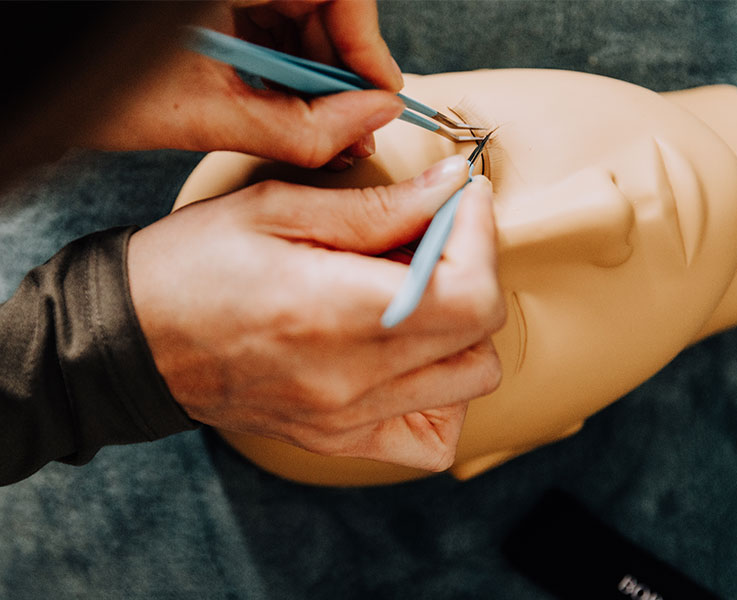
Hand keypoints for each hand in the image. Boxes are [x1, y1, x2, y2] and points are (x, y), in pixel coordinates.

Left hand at [84, 0, 404, 167]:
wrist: (36, 72)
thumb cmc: (90, 88)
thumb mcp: (201, 115)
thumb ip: (296, 127)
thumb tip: (370, 122)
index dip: (368, 43)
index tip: (379, 95)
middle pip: (322, 2)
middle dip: (340, 69)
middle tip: (349, 127)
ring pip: (297, 12)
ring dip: (314, 72)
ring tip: (318, 128)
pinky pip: (267, 16)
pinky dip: (282, 62)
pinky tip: (285, 104)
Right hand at [127, 156, 505, 470]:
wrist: (134, 343)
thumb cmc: (193, 265)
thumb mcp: (276, 211)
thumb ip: (378, 208)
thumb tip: (451, 187)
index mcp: (333, 313)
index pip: (469, 297)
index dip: (481, 239)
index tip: (463, 200)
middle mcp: (350, 381)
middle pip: (479, 339)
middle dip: (474, 272)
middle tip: (434, 239)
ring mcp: (347, 421)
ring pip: (468, 386)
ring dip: (463, 332)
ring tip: (419, 296)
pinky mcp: (339, 440)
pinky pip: (431, 439)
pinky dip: (442, 397)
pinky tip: (411, 360)